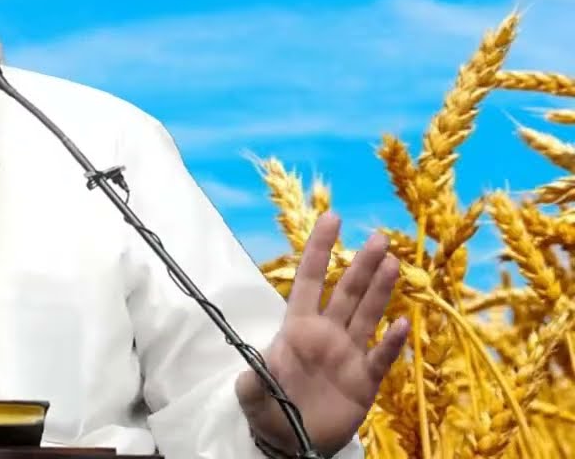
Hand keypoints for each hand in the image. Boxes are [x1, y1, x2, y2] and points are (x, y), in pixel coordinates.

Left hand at [235, 212, 409, 456]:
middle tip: (378, 238)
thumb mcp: (253, 396)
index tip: (332, 217)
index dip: (319, 249)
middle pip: (347, 292)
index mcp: (297, 328)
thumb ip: (253, 382)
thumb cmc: (271, 411)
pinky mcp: (365, 381)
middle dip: (361, 265)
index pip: (310, 280)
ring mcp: (349, 355)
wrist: (295, 444)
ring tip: (393, 263)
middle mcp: (326, 334)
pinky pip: (381, 357)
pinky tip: (403, 322)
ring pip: (367, 315)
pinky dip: (392, 342)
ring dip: (380, 290)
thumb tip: (250, 370)